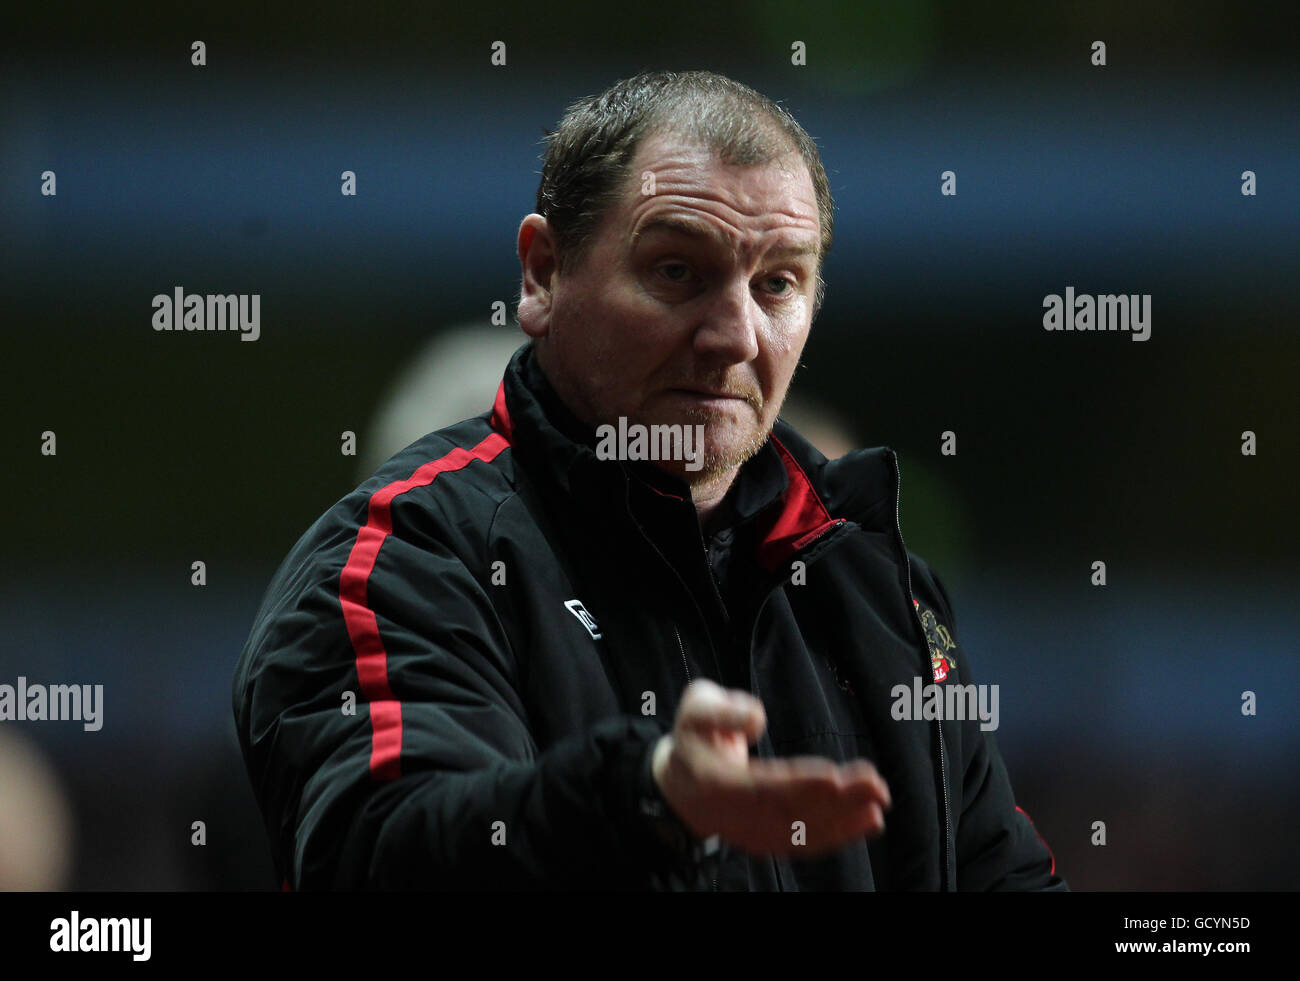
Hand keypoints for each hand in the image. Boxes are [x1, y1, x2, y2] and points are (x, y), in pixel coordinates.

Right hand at [651, 678, 890, 857]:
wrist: (681, 786)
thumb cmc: (695, 738)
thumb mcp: (696, 708)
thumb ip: (723, 711)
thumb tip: (759, 719)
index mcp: (716, 783)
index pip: (762, 787)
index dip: (798, 784)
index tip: (834, 776)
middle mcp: (736, 816)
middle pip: (791, 812)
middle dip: (836, 801)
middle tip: (874, 784)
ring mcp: (754, 833)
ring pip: (803, 832)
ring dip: (845, 820)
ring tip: (879, 801)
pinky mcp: (770, 840)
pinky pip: (807, 841)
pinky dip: (840, 835)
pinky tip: (869, 821)